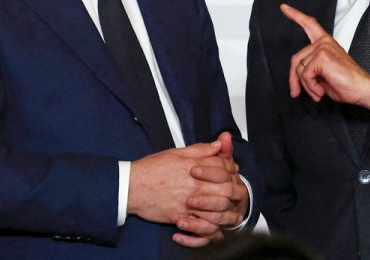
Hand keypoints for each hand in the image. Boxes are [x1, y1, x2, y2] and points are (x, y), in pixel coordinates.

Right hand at [127, 138, 245, 247]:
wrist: (132, 186)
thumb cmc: (151, 169)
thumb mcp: (176, 153)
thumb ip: (200, 149)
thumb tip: (218, 144)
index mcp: (195, 166)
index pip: (224, 166)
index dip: (232, 168)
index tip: (233, 170)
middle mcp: (195, 185)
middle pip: (227, 188)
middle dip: (236, 189)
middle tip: (237, 191)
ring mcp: (190, 202)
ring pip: (219, 208)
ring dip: (228, 208)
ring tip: (231, 208)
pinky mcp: (182, 217)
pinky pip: (204, 224)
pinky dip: (214, 225)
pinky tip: (217, 223)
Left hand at [281, 3, 369, 112]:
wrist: (362, 89)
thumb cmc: (345, 84)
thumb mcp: (322, 74)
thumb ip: (310, 68)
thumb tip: (296, 77)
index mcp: (325, 43)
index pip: (309, 24)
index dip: (295, 15)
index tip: (284, 7)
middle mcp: (323, 42)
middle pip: (296, 59)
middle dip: (294, 79)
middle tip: (296, 93)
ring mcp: (323, 47)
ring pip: (299, 69)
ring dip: (306, 86)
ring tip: (318, 92)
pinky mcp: (322, 56)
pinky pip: (305, 75)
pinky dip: (311, 87)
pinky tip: (321, 90)